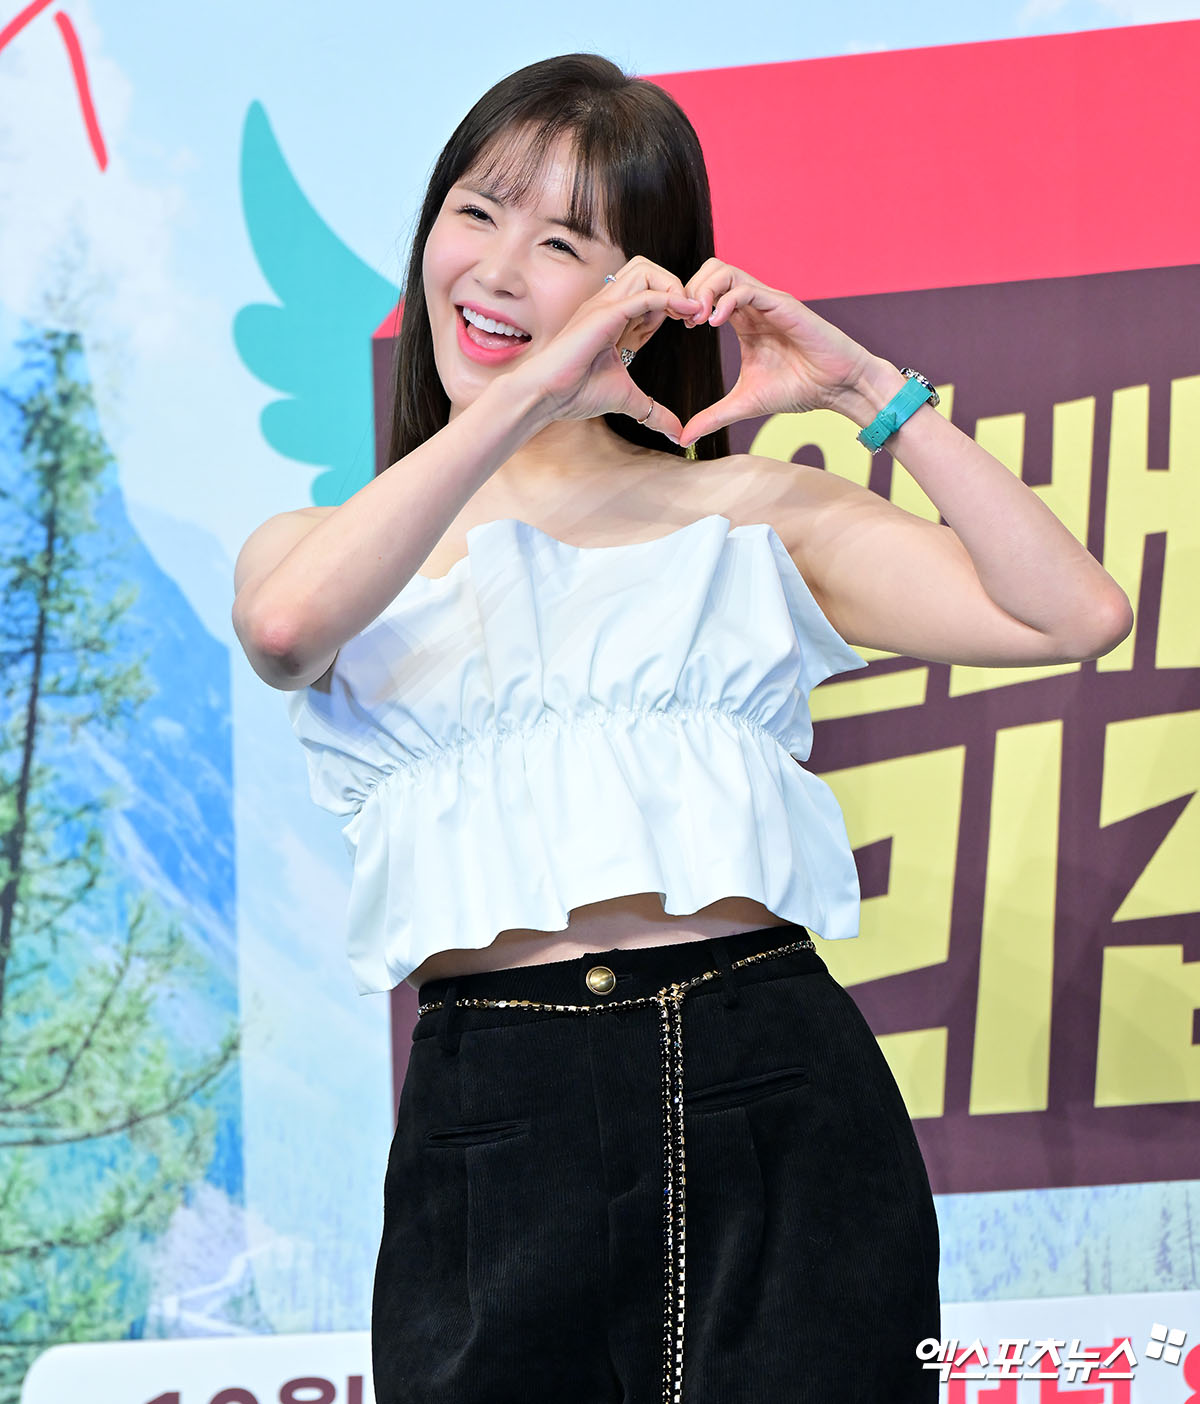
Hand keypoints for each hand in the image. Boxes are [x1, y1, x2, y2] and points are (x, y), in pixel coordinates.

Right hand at [504, 256, 699, 441]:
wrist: (545, 395)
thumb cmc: (575, 393)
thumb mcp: (627, 400)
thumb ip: (654, 412)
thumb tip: (677, 434)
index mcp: (614, 318)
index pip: (651, 291)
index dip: (675, 303)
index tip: (694, 324)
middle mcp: (609, 305)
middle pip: (648, 269)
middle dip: (677, 285)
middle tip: (695, 315)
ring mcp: (604, 305)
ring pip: (646, 271)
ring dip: (674, 288)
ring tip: (690, 313)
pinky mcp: (603, 315)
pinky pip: (643, 295)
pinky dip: (669, 299)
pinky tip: (686, 314)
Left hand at [677, 259, 876, 446]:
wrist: (836, 388)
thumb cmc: (798, 389)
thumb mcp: (744, 404)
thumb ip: (712, 417)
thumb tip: (684, 439)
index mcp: (742, 320)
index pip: (705, 291)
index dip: (685, 303)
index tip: (677, 326)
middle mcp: (753, 305)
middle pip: (711, 270)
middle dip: (689, 290)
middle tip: (683, 321)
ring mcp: (767, 302)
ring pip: (725, 271)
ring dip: (704, 291)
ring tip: (697, 322)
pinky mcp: (783, 305)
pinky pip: (747, 289)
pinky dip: (726, 301)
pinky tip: (715, 324)